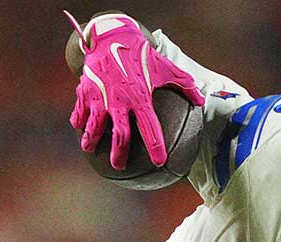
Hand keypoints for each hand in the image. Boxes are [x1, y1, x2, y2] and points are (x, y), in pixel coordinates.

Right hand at [66, 12, 205, 168]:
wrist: (111, 37)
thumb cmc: (140, 55)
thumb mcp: (165, 68)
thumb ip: (185, 84)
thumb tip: (201, 100)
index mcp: (140, 97)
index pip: (150, 127)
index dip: (155, 146)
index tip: (159, 162)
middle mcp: (119, 101)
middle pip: (119, 136)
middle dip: (119, 155)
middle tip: (119, 166)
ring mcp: (99, 98)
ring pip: (93, 128)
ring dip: (91, 141)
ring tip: (90, 149)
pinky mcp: (84, 92)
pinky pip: (79, 112)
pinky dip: (78, 122)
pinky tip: (80, 128)